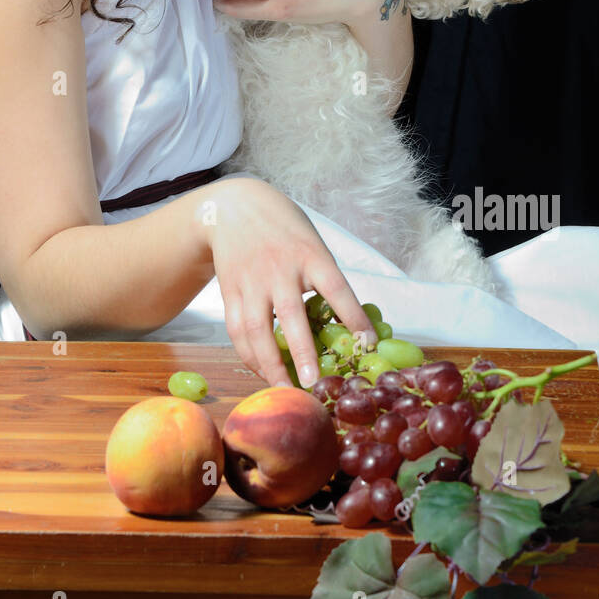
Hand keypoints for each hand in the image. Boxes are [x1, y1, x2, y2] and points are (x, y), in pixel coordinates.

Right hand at [196, 174, 377, 388]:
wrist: (233, 207)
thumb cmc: (284, 229)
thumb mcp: (311, 242)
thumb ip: (325, 278)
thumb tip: (350, 326)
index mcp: (310, 253)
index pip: (337, 288)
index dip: (354, 317)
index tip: (368, 345)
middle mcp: (280, 268)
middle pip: (292, 313)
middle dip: (303, 352)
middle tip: (314, 384)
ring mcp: (252, 280)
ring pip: (256, 328)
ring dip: (270, 364)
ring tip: (285, 391)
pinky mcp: (231, 291)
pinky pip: (236, 329)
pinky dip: (249, 355)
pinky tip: (262, 372)